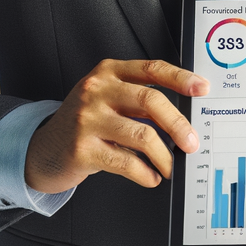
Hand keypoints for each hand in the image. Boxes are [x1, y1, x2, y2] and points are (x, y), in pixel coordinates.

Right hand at [24, 59, 208, 193]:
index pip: (152, 68)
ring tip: (170, 166)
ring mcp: (87, 119)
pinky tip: (150, 177)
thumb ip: (138, 99)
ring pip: (142, 134)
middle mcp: (96, 90)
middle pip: (151, 100)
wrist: (43, 150)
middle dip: (178, 124)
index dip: (181, 77)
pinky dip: (144, 173)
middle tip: (192, 142)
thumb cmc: (85, 123)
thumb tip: (183, 117)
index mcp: (108, 71)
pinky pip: (125, 162)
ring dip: (164, 156)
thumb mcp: (107, 99)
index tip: (202, 89)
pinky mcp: (81, 149)